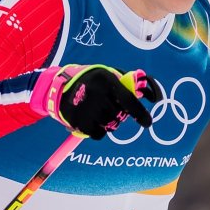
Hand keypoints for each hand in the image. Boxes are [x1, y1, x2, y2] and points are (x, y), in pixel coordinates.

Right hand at [31, 64, 161, 139]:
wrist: (59, 86)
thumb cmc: (91, 81)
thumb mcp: (108, 75)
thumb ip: (128, 83)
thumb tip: (151, 97)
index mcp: (106, 79)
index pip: (128, 99)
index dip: (139, 113)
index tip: (147, 123)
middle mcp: (96, 93)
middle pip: (118, 115)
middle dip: (119, 115)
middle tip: (111, 110)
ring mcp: (86, 107)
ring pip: (109, 125)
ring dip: (109, 123)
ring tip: (100, 114)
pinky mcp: (77, 120)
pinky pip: (98, 134)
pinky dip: (99, 131)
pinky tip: (93, 121)